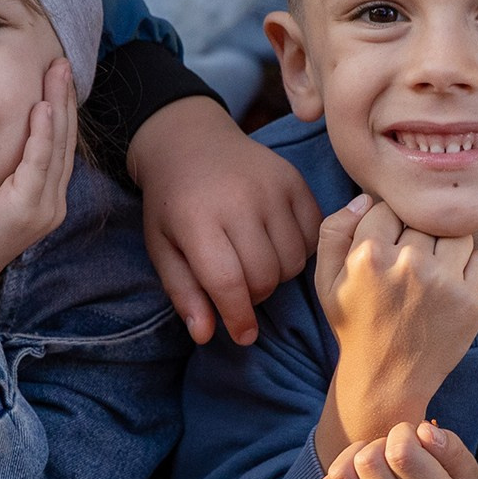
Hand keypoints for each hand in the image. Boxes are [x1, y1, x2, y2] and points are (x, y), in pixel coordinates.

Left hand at [0, 58, 77, 297]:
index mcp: (41, 197)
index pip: (55, 143)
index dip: (59, 107)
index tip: (54, 73)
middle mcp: (49, 202)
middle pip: (62, 140)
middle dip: (64, 98)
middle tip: (61, 62)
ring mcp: (41, 209)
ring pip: (56, 147)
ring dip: (58, 106)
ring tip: (57, 73)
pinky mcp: (25, 212)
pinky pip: (37, 164)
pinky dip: (41, 135)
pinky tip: (41, 108)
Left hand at [129, 96, 321, 345]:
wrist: (189, 142)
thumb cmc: (171, 204)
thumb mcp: (162, 248)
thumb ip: (183, 291)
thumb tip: (205, 334)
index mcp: (197, 220)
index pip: (229, 282)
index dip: (238, 317)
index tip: (243, 336)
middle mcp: (239, 201)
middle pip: (266, 276)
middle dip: (255, 294)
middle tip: (239, 284)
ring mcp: (271, 187)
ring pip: (293, 260)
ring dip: (278, 274)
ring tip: (255, 260)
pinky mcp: (294, 179)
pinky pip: (314, 234)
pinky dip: (300, 249)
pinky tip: (276, 241)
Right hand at [311, 195, 477, 458]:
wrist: (385, 378)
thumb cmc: (354, 323)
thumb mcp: (326, 279)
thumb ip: (334, 230)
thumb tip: (368, 197)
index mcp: (368, 254)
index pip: (388, 208)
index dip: (387, 227)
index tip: (386, 250)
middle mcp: (408, 264)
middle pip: (423, 219)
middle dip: (416, 236)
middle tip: (408, 267)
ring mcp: (444, 282)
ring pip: (456, 233)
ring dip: (446, 248)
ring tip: (431, 274)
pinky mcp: (474, 301)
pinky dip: (472, 266)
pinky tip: (451, 287)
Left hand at [315, 420, 477, 478]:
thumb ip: (450, 448)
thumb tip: (422, 428)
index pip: (401, 453)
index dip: (402, 432)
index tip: (412, 439)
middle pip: (367, 461)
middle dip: (379, 443)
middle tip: (393, 451)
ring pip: (340, 476)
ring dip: (354, 457)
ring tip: (373, 461)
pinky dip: (336, 478)